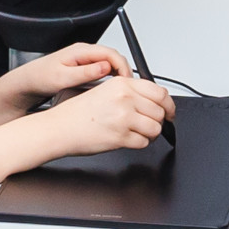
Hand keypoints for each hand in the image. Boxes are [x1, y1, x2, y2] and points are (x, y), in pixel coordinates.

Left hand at [0, 43, 127, 106]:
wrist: (27, 82)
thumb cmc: (40, 78)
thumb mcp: (62, 78)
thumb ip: (85, 73)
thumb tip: (105, 68)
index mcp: (80, 51)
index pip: (111, 53)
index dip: (123, 67)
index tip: (127, 82)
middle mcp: (84, 52)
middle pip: (114, 57)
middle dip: (123, 72)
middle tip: (127, 89)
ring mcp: (84, 59)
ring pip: (110, 64)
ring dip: (118, 75)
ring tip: (120, 91)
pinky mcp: (83, 67)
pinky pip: (103, 69)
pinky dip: (110, 78)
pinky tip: (109, 89)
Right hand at [40, 72, 175, 158]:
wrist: (60, 128)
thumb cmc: (78, 112)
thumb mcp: (105, 91)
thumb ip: (130, 92)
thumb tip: (155, 101)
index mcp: (122, 84)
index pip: (160, 93)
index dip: (169, 105)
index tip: (169, 112)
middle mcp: (125, 98)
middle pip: (160, 112)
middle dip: (158, 121)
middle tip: (149, 124)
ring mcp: (124, 118)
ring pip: (155, 128)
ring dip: (149, 134)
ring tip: (135, 133)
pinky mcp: (121, 137)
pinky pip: (143, 143)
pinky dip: (138, 143)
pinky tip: (126, 139)